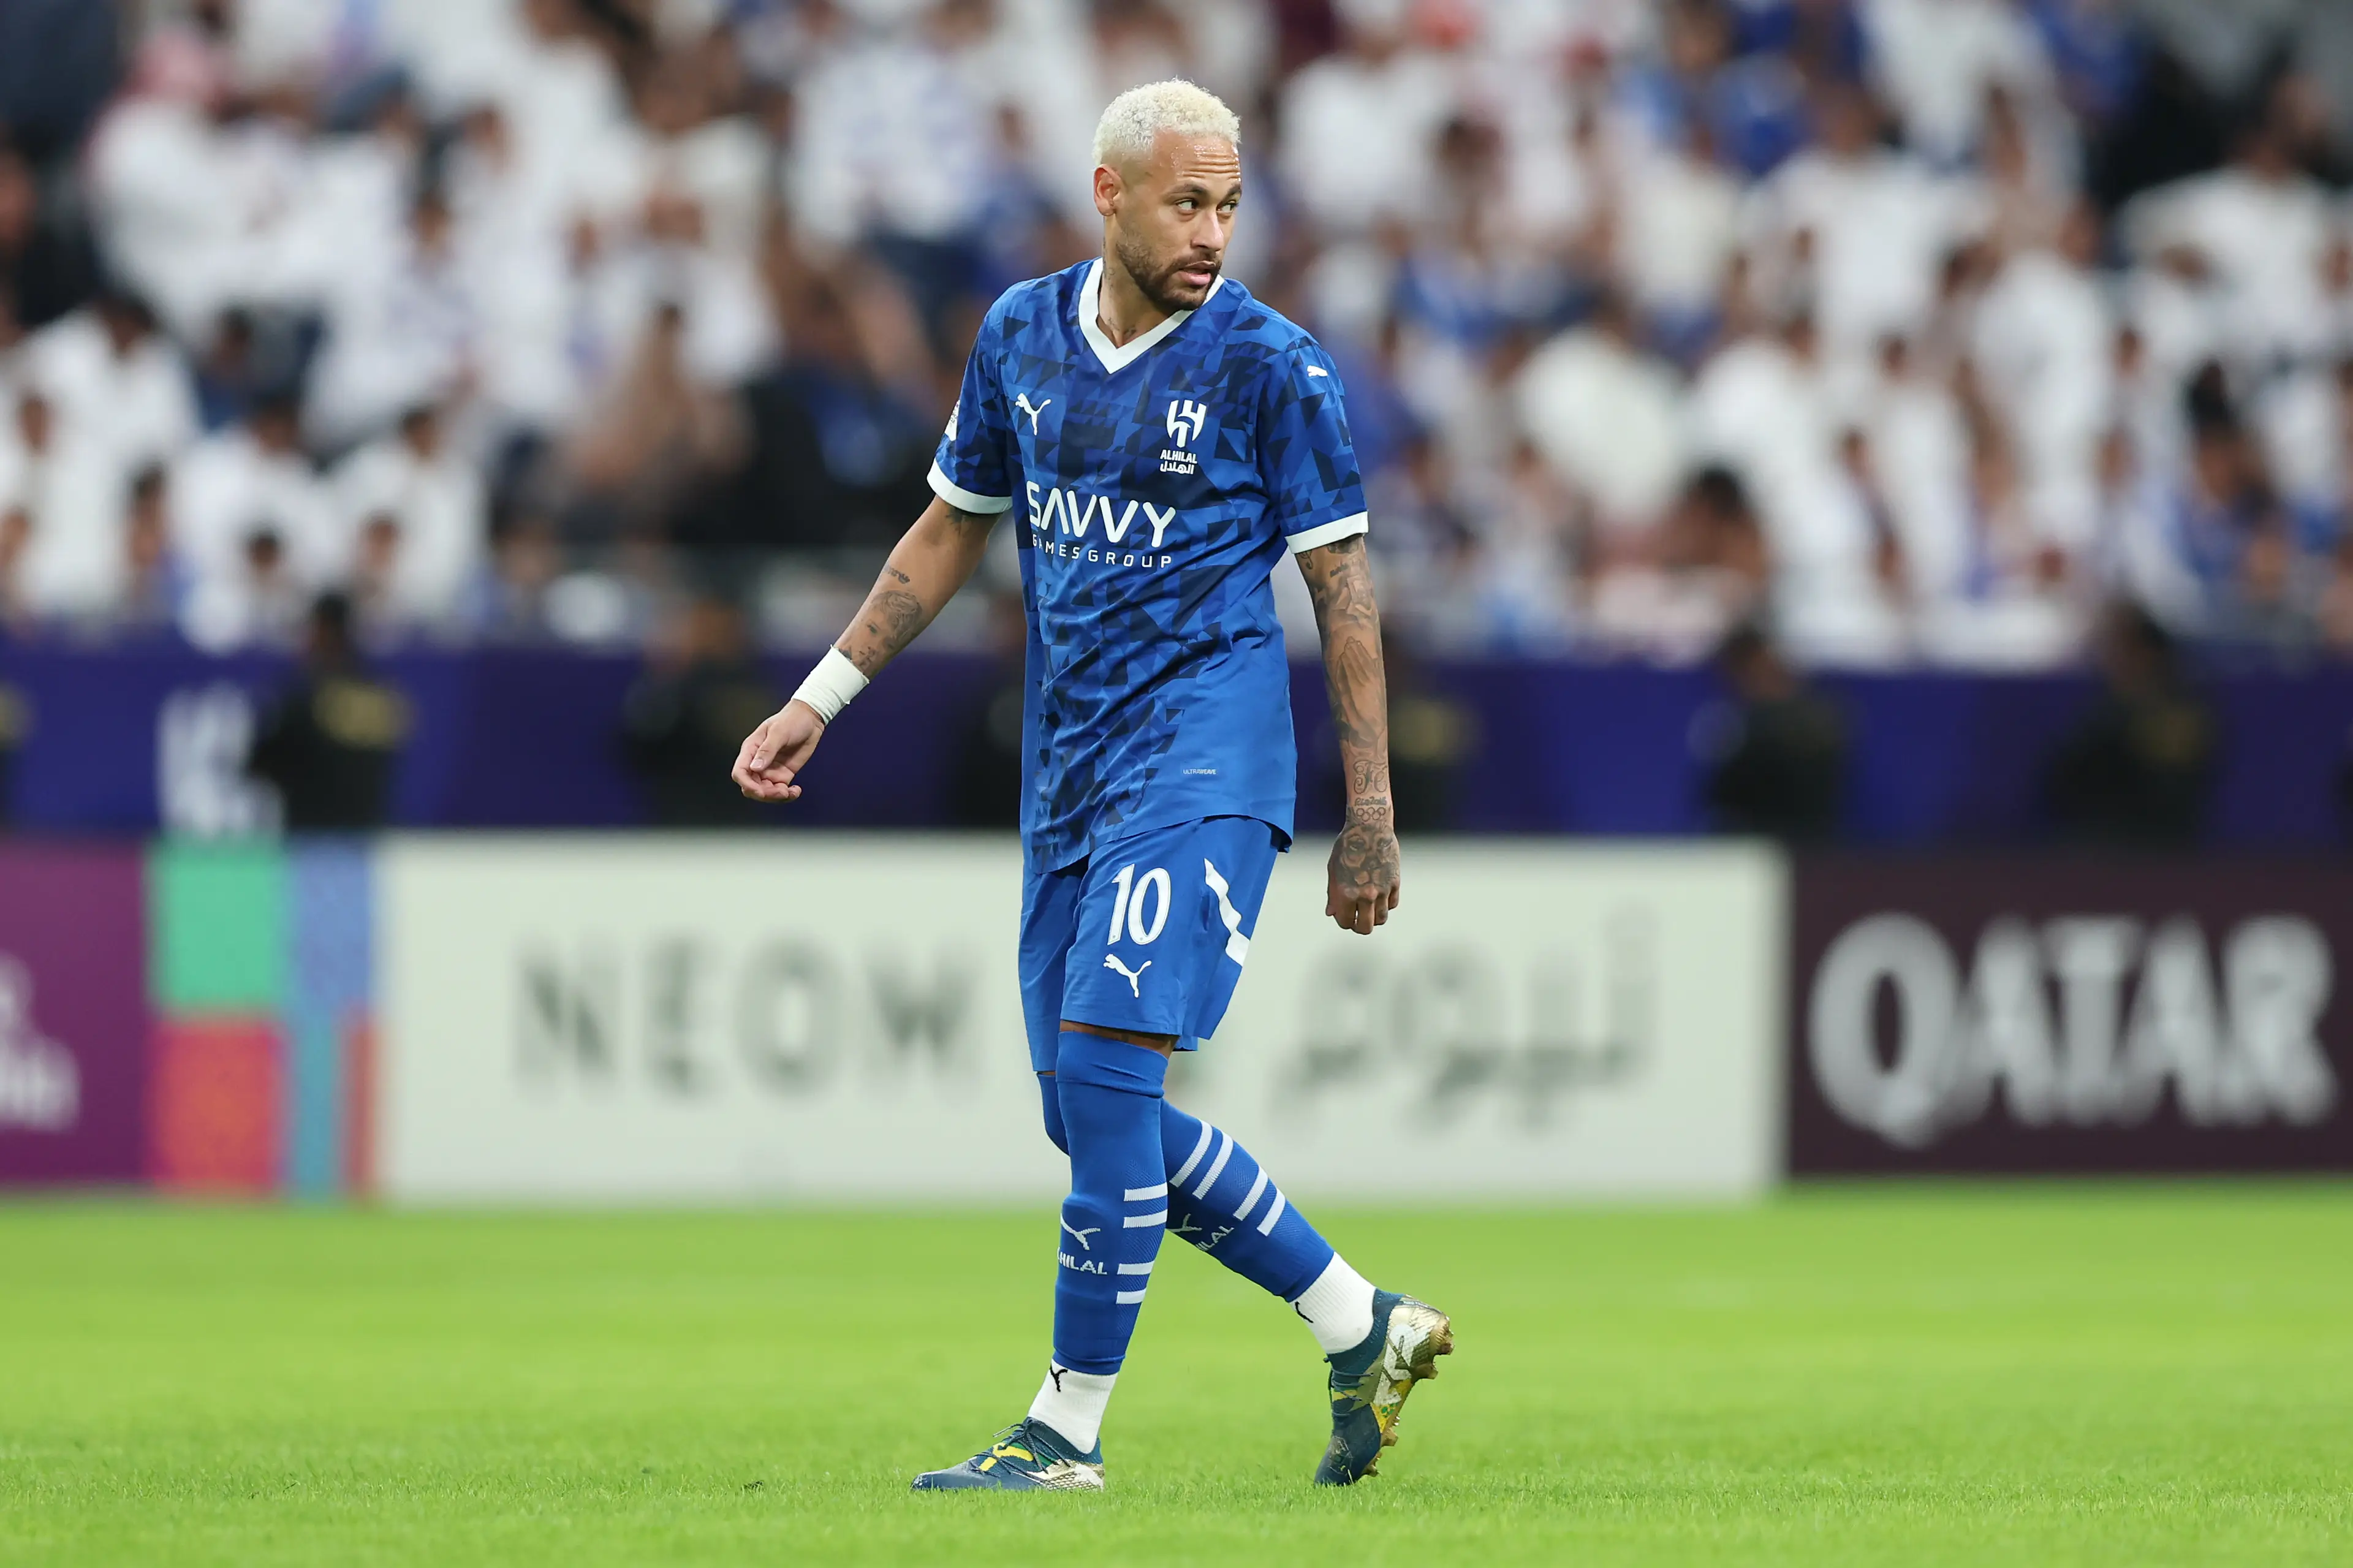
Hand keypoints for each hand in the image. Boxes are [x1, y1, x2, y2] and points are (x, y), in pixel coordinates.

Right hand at [732, 700, 825, 801]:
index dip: (746, 784)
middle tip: (781, 791)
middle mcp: (758, 762)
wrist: (810, 719)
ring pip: (765, 792)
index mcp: (751, 750)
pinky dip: (787, 796)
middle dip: (764, 794)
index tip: (760, 791)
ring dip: (776, 797)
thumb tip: (755, 768)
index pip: (740, 772)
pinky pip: (780, 791)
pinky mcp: (783, 774)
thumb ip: (767, 750)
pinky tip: (796, 791)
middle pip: (751, 787)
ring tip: (791, 792)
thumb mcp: (779, 732)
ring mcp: (770, 770)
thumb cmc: (791, 720)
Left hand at [1325, 813, 1400, 934]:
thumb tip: (1332, 912)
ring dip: (1374, 919)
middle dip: (1359, 927)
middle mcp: (1365, 895)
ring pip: (1381, 918)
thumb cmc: (1349, 844)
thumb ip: (1333, 894)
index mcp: (1346, 893)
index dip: (1344, 922)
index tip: (1344, 918)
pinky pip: (1392, 904)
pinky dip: (1386, 905)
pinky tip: (1380, 899)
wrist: (1370, 827)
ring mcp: (1382, 890)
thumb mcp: (1333, 869)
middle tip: (1358, 922)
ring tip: (1369, 912)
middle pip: (1365, 927)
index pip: (1345, 922)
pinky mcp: (1395, 882)